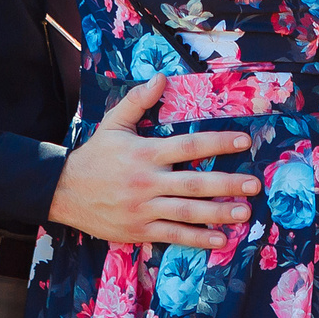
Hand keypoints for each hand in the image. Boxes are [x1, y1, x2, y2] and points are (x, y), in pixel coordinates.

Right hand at [47, 75, 262, 248]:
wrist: (63, 191)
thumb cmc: (94, 156)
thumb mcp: (113, 124)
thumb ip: (138, 101)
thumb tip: (161, 78)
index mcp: (146, 153)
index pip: (189, 146)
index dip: (218, 143)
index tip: (244, 141)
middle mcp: (148, 182)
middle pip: (194, 183)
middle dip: (227, 184)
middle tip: (254, 184)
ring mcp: (144, 208)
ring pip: (188, 212)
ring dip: (219, 213)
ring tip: (244, 213)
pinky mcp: (139, 229)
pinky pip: (173, 235)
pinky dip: (196, 238)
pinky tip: (218, 239)